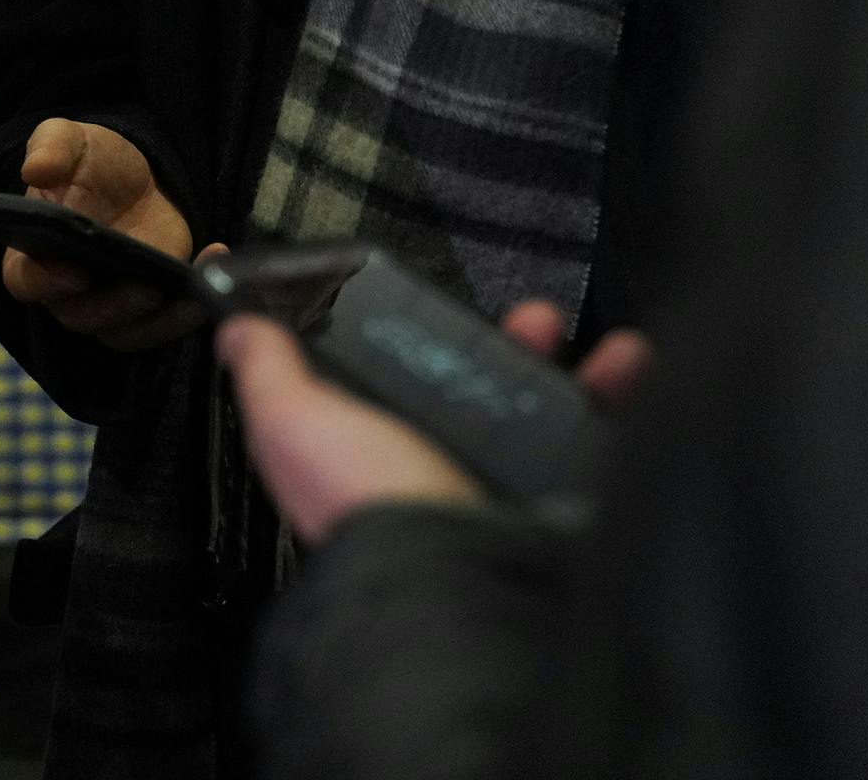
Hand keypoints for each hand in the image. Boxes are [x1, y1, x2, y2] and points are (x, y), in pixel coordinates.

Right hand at [2, 119, 213, 351]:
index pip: (24, 280)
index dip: (45, 283)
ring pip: (122, 332)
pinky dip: (188, 311)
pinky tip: (211, 267)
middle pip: (77, 316)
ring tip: (187, 290)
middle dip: (112, 307)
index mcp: (32, 252)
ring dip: (156, 319)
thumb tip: (35, 169)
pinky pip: (161, 328)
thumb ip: (50, 148)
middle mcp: (63, 290)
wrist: (136, 180)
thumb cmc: (92, 164)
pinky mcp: (145, 310)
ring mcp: (106, 305)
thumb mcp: (70, 140)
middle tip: (144, 287)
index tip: (75, 273)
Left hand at [216, 299, 653, 545]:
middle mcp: (443, 471)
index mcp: (379, 450)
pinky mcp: (560, 503)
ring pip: (547, 412)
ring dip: (573, 366)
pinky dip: (621, 399)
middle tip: (532, 317)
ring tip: (593, 341)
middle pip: (485, 391)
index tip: (439, 300)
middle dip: (511, 342)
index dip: (421, 340)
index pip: (403, 386)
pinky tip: (630, 367)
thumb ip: (268, 373)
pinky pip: (600, 444)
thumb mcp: (292, 421)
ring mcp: (505, 489)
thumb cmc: (362, 498)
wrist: (447, 567)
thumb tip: (237, 330)